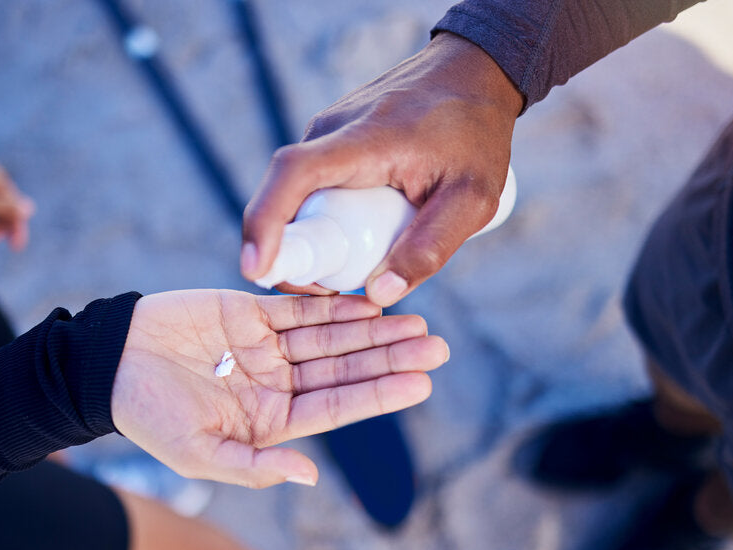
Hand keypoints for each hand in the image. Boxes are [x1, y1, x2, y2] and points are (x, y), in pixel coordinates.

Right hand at [110, 290, 448, 488]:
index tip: (421, 382)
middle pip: (346, 369)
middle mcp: (278, 383)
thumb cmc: (149, 417)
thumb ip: (254, 467)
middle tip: (437, 347)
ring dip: (374, 330)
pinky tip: (369, 303)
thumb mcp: (199, 454)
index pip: (337, 407)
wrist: (107, 364)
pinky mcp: (251, 311)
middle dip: (390, 358)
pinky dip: (334, 304)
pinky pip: (301, 307)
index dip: (379, 394)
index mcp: (271, 421)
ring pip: (332, 336)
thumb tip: (310, 475)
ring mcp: (267, 346)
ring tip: (416, 322)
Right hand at [242, 33, 522, 306]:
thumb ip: (431, 247)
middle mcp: (332, 130)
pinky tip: (355, 235)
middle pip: (284, 196)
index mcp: (364, 140)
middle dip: (290, 251)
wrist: (475, 72)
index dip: (265, 222)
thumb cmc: (477, 133)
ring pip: (297, 194)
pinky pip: (312, 184)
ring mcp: (327, 131)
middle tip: (325, 292)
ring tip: (353, 264)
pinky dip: (321, 216)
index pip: (292, 175)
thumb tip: (379, 294)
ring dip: (310, 234)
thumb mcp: (473, 200)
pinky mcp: (331, 137)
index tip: (255, 269)